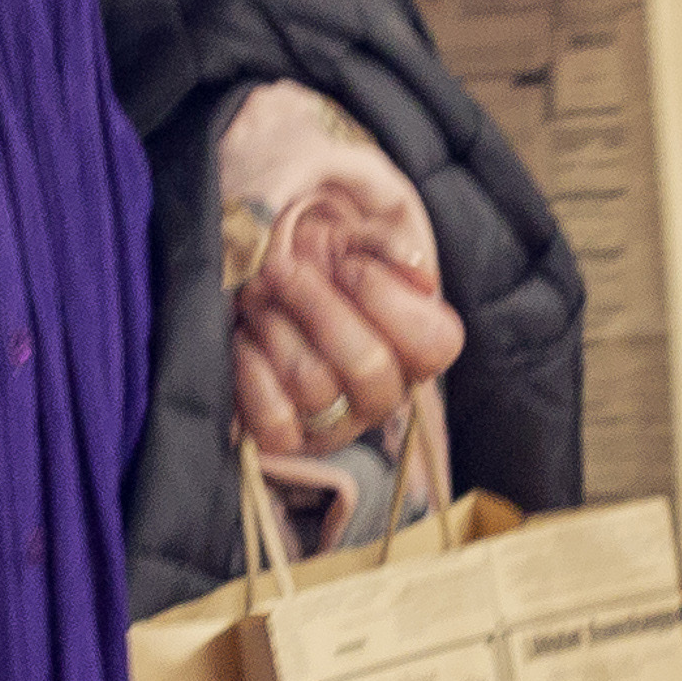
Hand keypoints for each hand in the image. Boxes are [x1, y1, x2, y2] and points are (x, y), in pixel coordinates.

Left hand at [230, 236, 464, 456]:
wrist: (263, 278)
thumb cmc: (319, 261)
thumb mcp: (354, 240)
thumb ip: (389, 247)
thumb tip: (416, 270)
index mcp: (418, 348)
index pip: (435, 343)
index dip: (388, 299)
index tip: (348, 264)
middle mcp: (386, 392)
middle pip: (369, 365)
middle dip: (318, 306)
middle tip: (283, 269)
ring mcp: (339, 423)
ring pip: (313, 383)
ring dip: (276, 327)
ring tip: (259, 298)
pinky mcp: (291, 440)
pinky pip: (276, 424)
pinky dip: (252, 375)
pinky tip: (246, 342)